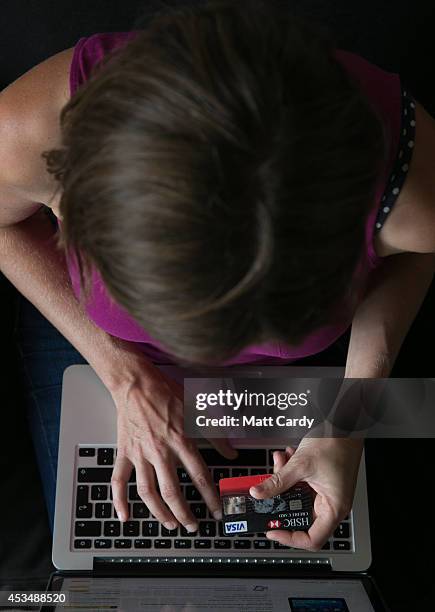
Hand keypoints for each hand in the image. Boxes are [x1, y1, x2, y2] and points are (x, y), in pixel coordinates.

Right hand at [108, 355, 236, 531]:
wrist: (137, 383)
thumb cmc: (166, 393)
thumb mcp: (198, 410)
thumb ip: (217, 434)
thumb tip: (232, 452)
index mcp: (181, 440)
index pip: (199, 476)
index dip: (210, 496)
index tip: (216, 511)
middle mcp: (160, 450)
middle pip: (172, 491)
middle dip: (184, 514)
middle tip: (192, 525)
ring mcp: (140, 453)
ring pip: (148, 492)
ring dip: (159, 513)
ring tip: (169, 524)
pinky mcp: (124, 453)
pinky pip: (118, 480)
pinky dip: (119, 500)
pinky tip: (124, 516)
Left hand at [249, 437, 362, 550]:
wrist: (343, 423)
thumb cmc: (336, 443)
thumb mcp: (300, 465)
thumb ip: (277, 481)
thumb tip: (259, 494)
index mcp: (333, 507)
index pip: (312, 539)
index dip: (290, 538)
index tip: (273, 531)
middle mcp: (332, 503)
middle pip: (300, 514)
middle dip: (282, 499)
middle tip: (269, 492)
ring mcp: (327, 492)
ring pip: (298, 496)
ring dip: (285, 480)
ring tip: (280, 461)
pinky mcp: (322, 481)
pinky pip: (302, 484)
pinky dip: (291, 472)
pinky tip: (288, 456)